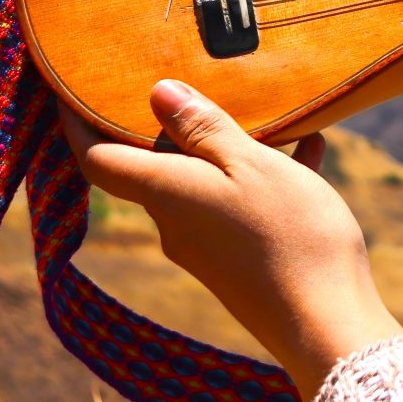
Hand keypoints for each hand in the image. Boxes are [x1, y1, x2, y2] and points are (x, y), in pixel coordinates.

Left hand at [62, 81, 401, 401]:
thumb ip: (203, 128)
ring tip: (274, 113)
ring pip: (203, 179)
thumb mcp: (250, 165)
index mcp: (166, 193)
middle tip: (195, 77)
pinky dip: (265, 173)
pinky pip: (239, 203)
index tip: (76, 84)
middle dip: (172, 123)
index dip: (80, 119)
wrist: (327, 323)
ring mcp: (206, 244)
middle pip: (154, 164)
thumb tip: (157, 92)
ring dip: (231, 144)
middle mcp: (175, 221)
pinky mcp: (236, 259)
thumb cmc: (290, 235)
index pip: (98, 156)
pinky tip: (310, 149)